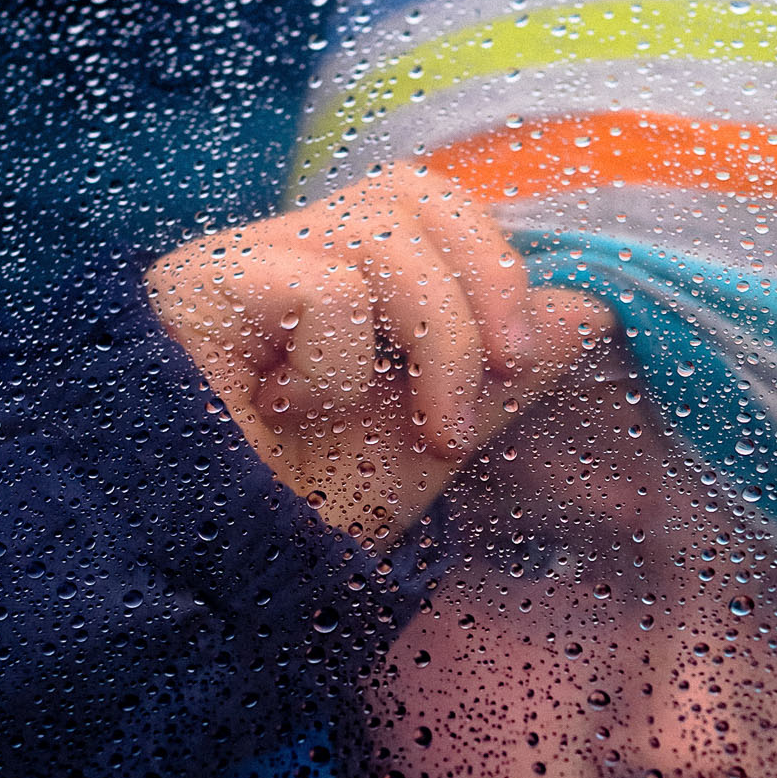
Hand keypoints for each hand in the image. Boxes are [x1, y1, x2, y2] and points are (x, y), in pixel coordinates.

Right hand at [146, 164, 612, 544]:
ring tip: (420, 430)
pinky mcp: (198, 287)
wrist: (190, 587)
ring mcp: (235, 268)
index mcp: (326, 286)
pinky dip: (343, 368)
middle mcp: (279, 261)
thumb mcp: (418, 452)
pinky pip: (326, 287)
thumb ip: (494, 382)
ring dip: (439, 342)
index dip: (490, 259)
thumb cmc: (286, 526)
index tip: (523, 357)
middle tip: (500, 374)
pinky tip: (291, 414)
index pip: (423, 203)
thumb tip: (586, 309)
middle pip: (409, 190)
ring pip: (383, 231)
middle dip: (484, 280)